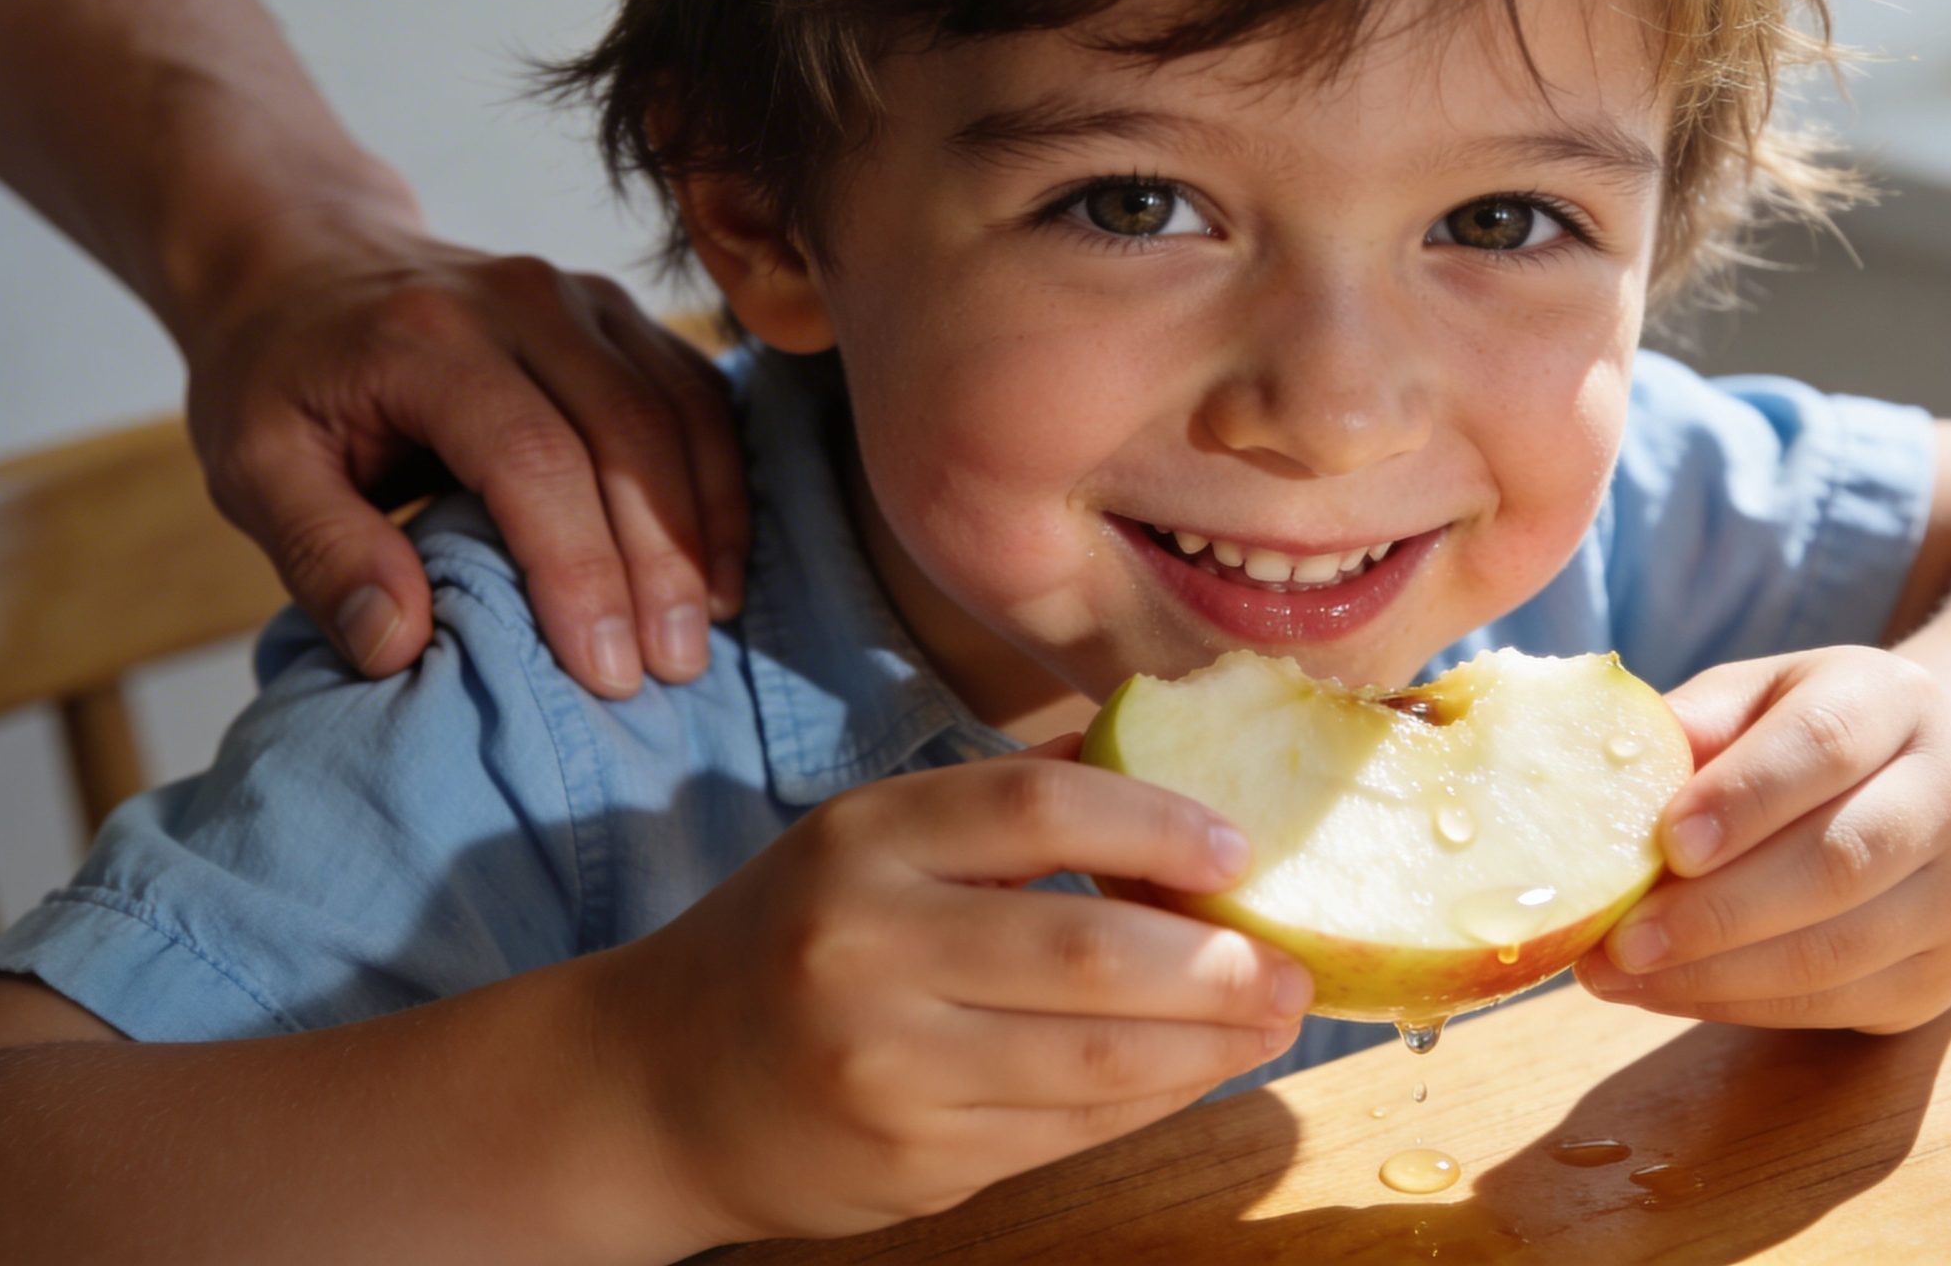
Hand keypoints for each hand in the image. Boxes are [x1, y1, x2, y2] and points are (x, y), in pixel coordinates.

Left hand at [178, 201, 747, 696]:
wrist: (302, 258)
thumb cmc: (277, 377)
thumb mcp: (251, 468)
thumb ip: (320, 553)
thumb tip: (398, 647)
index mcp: (428, 336)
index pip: (533, 457)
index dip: (579, 569)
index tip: (604, 670)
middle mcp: (523, 300)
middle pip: (629, 435)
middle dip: (662, 564)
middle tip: (673, 669)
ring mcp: (585, 297)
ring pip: (683, 414)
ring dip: (707, 528)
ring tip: (705, 629)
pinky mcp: (624, 314)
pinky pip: (699, 397)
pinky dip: (721, 484)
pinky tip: (716, 565)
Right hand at [587, 736, 1312, 1243]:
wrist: (657, 1086)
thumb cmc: (796, 940)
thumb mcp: (872, 846)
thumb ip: (1007, 818)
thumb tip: (1186, 791)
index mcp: (863, 838)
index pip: (1038, 805)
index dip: (1160, 820)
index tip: (1240, 848)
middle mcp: (864, 944)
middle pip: (1087, 949)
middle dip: (1218, 963)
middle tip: (1293, 965)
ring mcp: (885, 1064)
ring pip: (1096, 1058)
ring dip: (1210, 1044)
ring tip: (1272, 1020)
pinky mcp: (911, 1159)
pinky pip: (1069, 1127)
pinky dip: (1154, 1098)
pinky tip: (1197, 1070)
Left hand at [1574, 646, 1950, 1033]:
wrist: (1921, 797)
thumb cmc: (1801, 741)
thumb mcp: (1754, 700)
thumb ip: (1694, 724)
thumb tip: (1612, 767)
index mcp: (1900, 700)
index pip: (1825, 743)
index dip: (1743, 797)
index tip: (1666, 843)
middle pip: (1839, 862)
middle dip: (1718, 911)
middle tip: (1621, 939)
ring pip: (1837, 950)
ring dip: (1714, 974)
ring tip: (1619, 973)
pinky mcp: (1944, 975)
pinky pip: (1834, 1003)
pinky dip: (1737, 1005)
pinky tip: (1664, 992)